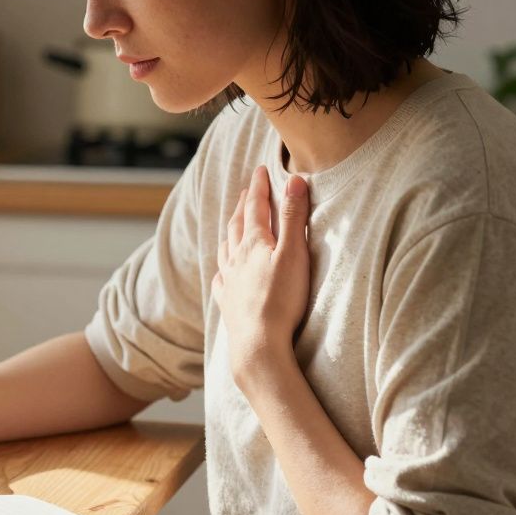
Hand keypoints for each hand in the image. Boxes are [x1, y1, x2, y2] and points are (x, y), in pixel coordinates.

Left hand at [211, 165, 311, 385]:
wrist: (257, 345)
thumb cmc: (281, 300)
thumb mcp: (294, 254)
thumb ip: (293, 217)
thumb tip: (294, 180)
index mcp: (252, 243)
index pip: (254, 207)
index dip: (259, 187)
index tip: (261, 169)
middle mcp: (235, 259)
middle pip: (237, 224)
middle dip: (243, 204)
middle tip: (247, 191)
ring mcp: (228, 281)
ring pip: (226, 248)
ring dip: (231, 231)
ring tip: (233, 223)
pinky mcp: (227, 303)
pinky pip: (221, 278)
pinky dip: (223, 267)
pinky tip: (223, 271)